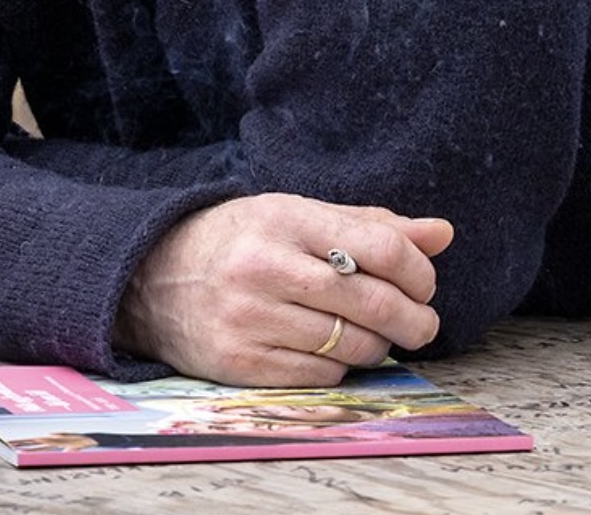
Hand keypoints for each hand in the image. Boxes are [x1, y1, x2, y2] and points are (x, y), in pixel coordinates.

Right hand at [114, 193, 453, 384]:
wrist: (149, 278)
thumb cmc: (237, 243)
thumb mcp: (294, 217)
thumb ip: (368, 225)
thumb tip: (442, 234)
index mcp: (283, 218)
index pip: (382, 247)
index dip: (419, 272)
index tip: (422, 284)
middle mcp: (264, 266)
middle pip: (375, 302)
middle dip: (414, 319)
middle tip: (418, 323)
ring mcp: (248, 315)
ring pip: (354, 345)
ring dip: (376, 345)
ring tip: (366, 332)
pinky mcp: (238, 360)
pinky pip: (322, 373)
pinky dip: (338, 365)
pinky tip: (325, 347)